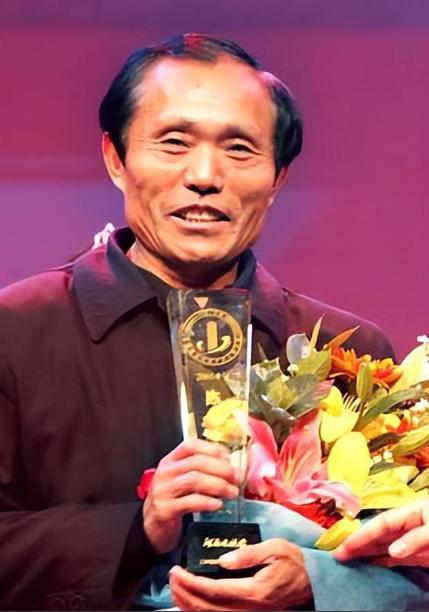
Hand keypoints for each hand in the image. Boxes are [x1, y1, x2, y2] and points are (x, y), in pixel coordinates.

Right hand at [143, 439, 238, 552]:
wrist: (152, 526)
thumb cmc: (172, 500)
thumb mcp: (181, 479)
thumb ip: (200, 470)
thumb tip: (231, 465)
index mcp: (170, 461)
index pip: (190, 445)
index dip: (211, 449)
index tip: (228, 458)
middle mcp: (165, 472)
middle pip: (196, 462)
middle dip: (221, 469)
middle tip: (236, 478)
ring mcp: (163, 491)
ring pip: (194, 480)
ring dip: (218, 485)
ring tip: (232, 492)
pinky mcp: (164, 510)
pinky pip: (190, 502)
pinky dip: (208, 502)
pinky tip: (218, 505)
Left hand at [169, 538, 312, 610]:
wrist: (311, 581)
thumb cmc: (293, 561)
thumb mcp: (274, 549)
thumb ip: (248, 554)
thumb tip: (223, 559)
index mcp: (253, 590)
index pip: (214, 590)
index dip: (191, 582)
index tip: (177, 571)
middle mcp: (248, 607)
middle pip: (207, 608)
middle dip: (184, 594)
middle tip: (171, 578)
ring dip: (189, 604)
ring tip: (175, 589)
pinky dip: (200, 610)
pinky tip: (191, 601)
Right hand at [334, 500, 428, 567]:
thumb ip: (414, 539)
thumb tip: (392, 552)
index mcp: (411, 513)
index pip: (381, 523)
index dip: (362, 534)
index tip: (344, 547)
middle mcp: (408, 525)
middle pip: (379, 534)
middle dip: (359, 543)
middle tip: (338, 555)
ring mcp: (413, 541)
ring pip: (385, 546)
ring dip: (368, 553)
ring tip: (349, 561)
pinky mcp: (421, 556)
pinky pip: (398, 559)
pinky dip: (383, 563)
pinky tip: (371, 566)